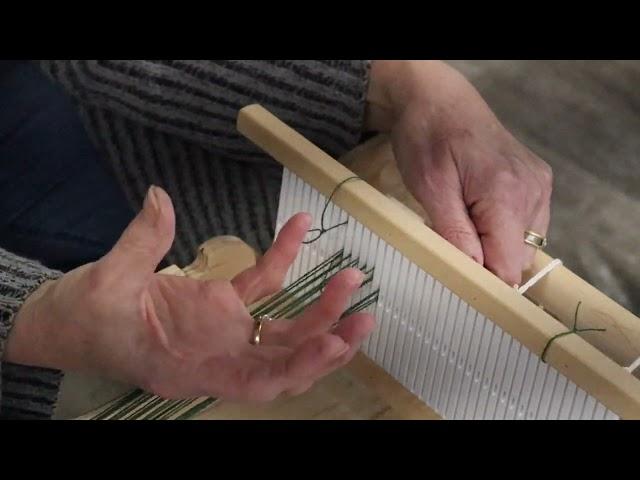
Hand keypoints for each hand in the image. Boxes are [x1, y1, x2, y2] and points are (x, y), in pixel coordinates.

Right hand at [6, 186, 374, 402]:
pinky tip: (297, 228)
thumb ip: (142, 242)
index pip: (260, 378)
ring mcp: (221, 329)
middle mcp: (217, 353)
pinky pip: (257, 286)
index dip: (301, 366)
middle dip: (327, 339)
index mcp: (195, 362)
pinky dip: (280, 260)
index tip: (336, 343)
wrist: (65, 323)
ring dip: (318, 309)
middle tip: (364, 314)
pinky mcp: (218, 306)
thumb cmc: (84, 317)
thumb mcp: (106, 281)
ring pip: (280, 328)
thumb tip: (161, 199)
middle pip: (284, 355)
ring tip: (350, 281)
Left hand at [366, 60, 552, 285]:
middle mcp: (533, 191)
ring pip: (522, 243)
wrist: (438, 99)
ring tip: (462, 218)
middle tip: (451, 241)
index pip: (508, 265)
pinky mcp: (537, 180)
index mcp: (507, 194)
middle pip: (517, 257)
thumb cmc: (426, 138)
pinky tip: (477, 210)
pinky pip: (525, 224)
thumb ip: (455, 233)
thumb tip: (474, 274)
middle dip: (485, 260)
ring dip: (493, 245)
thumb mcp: (430, 189)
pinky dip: (501, 228)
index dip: (483, 280)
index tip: (457, 279)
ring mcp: (539, 184)